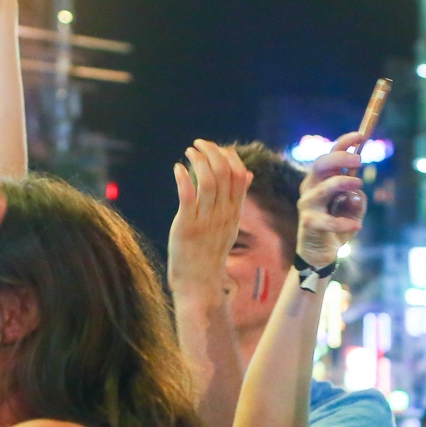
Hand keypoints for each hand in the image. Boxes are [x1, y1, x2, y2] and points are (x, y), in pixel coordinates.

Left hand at [168, 140, 252, 302]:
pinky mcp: (187, 226)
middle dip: (212, 152)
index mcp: (235, 212)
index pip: (239, 175)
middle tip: (198, 144)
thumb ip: (237, 199)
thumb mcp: (230, 225)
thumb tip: (248, 174)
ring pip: (207, 181)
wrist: (199, 283)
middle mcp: (223, 214)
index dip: (229, 156)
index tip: (216, 148)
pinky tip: (177, 168)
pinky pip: (187, 196)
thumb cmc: (211, 252)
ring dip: (198, 160)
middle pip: (223, 173)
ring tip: (189, 152)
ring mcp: (206, 220)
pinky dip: (182, 178)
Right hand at [296, 131, 367, 267]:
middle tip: (360, 161)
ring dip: (343, 183)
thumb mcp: (353, 211)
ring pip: (324, 187)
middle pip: (321, 164)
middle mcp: (311, 188)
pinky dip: (344, 222)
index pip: (329, 155)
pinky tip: (357, 226)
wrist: (320, 254)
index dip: (344, 143)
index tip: (361, 136)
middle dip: (341, 158)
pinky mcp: (309, 223)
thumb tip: (356, 192)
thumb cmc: (336, 227)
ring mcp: (308, 205)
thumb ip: (358, 200)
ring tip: (360, 186)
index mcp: (320, 180)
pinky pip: (328, 220)